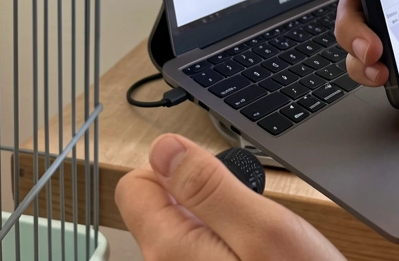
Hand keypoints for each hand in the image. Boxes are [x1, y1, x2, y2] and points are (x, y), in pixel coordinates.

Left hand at [115, 134, 345, 260]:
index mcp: (170, 249)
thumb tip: (163, 148)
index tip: (214, 177)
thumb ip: (208, 186)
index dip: (175, 167)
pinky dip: (228, 240)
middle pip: (160, 204)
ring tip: (256, 236)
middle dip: (202, 194)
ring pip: (185, 225)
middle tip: (248, 212)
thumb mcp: (265, 228)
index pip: (134, 185)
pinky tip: (256, 254)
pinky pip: (204, 247)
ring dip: (218, 218)